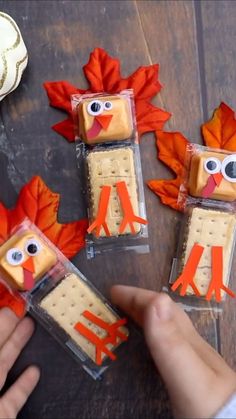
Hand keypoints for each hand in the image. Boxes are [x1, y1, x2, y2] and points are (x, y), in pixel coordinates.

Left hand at [0, 308, 39, 418]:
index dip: (0, 320)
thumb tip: (6, 314)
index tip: (12, 303)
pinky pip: (13, 398)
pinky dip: (24, 384)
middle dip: (8, 327)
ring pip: (2, 369)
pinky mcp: (2, 416)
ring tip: (30, 327)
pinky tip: (35, 371)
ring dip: (17, 347)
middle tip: (23, 309)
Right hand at [111, 286, 235, 417]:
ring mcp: (195, 361)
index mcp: (189, 341)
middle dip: (139, 302)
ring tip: (129, 316)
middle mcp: (192, 346)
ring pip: (168, 327)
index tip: (112, 291)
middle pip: (165, 313)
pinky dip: (154, 336)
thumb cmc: (209, 406)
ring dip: (147, 316)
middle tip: (116, 300)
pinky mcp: (194, 378)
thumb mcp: (189, 377)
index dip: (136, 296)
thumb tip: (155, 300)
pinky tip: (152, 347)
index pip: (160, 306)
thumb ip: (172, 343)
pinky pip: (169, 345)